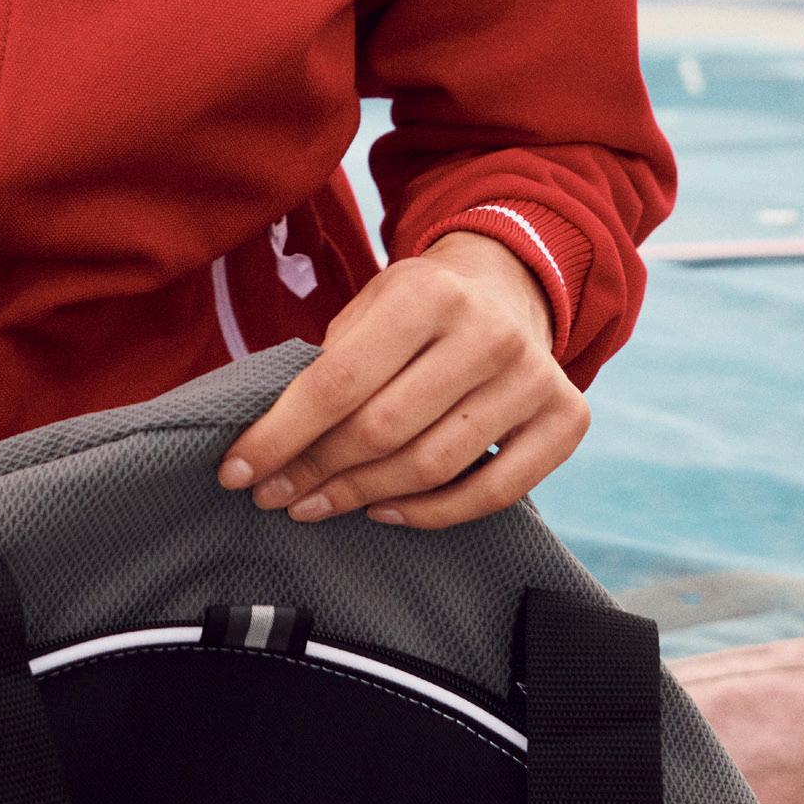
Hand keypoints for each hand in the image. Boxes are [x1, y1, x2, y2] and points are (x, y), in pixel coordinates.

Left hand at [214, 232, 588, 529]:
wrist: (508, 289)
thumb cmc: (418, 311)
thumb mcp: (368, 308)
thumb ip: (325, 365)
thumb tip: (265, 448)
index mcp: (427, 294)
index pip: (337, 382)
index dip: (281, 435)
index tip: (237, 472)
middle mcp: (488, 333)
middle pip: (382, 429)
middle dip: (315, 471)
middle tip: (274, 496)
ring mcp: (534, 378)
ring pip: (431, 467)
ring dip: (361, 496)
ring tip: (316, 505)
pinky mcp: (566, 420)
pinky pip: (493, 494)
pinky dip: (431, 514)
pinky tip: (383, 511)